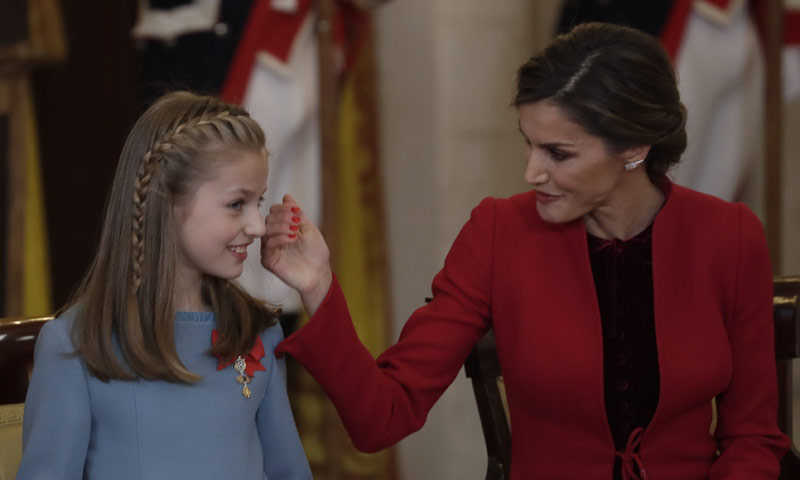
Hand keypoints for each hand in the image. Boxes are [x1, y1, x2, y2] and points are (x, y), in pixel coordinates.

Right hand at [262, 194, 332, 314]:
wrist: (319, 274)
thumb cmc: (316, 254)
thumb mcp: (309, 228)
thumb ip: (297, 214)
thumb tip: (287, 197)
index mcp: (282, 229)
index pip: (273, 212)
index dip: (283, 209)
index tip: (296, 211)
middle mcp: (274, 237)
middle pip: (268, 219)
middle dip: (283, 217)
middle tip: (296, 222)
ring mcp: (270, 249)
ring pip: (266, 230)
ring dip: (281, 226)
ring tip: (295, 231)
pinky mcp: (268, 260)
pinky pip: (267, 245)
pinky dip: (280, 238)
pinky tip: (292, 239)